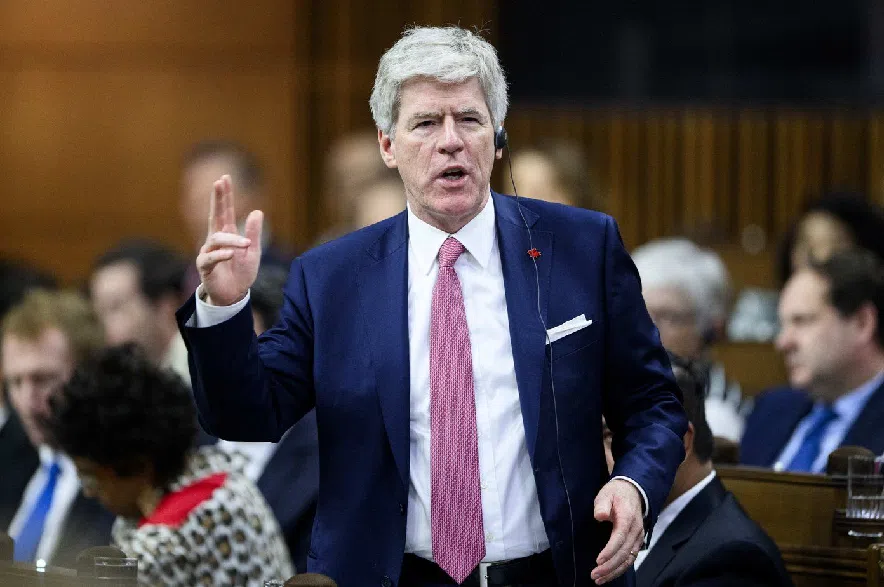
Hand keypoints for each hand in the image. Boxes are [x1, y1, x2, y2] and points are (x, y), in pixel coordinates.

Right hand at [196, 175, 262, 305]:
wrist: (234, 295)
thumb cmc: (241, 272)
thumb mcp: (253, 251)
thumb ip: (254, 233)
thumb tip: (257, 211)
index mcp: (227, 233)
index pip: (225, 210)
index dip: (225, 195)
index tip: (224, 178)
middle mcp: (215, 240)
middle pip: (215, 215)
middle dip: (217, 198)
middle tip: (219, 181)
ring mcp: (208, 252)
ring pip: (217, 239)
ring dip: (232, 240)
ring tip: (245, 245)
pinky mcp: (205, 267)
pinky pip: (211, 258)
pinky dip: (222, 254)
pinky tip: (231, 253)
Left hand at [591, 479, 644, 584]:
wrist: (633, 491)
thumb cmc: (616, 494)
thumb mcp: (606, 494)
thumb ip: (602, 505)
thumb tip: (599, 516)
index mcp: (628, 518)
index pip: (619, 538)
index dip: (609, 551)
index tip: (598, 561)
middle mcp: (635, 530)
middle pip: (624, 553)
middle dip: (609, 566)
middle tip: (594, 575)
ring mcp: (638, 537)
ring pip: (629, 559)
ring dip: (614, 571)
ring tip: (599, 579)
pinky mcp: (636, 542)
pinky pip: (630, 558)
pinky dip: (620, 568)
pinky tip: (609, 574)